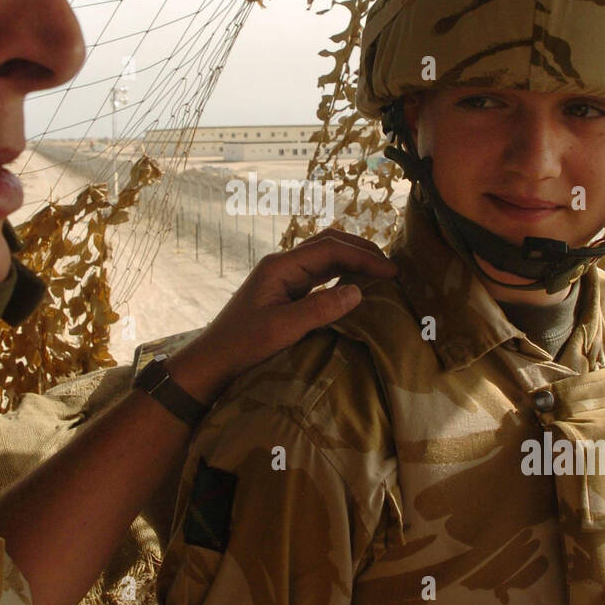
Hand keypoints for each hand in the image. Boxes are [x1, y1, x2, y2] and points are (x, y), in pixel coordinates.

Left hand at [167, 229, 395, 402]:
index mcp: (281, 266)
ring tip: (379, 272)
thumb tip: (358, 290)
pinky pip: (319, 274)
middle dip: (361, 250)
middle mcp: (282, 265)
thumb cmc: (242, 345)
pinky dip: (341, 274)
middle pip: (328, 244)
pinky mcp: (284, 292)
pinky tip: (355, 286)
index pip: (330, 249)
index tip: (391, 271)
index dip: (363, 256)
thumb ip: (320, 309)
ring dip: (352, 259)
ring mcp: (283, 278)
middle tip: (390, 267)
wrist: (213, 361)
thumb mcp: (282, 329)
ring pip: (324, 257)